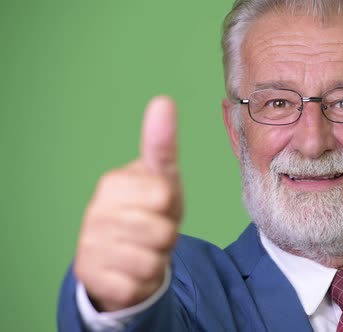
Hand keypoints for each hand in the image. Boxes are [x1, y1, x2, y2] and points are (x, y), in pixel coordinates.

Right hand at [74, 96, 182, 311]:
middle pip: (163, 231)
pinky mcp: (90, 275)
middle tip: (152, 231)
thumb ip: (162, 144)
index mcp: (114, 182)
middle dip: (166, 235)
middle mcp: (96, 211)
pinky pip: (137, 283)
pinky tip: (129, 270)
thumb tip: (163, 101)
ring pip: (152, 260)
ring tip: (143, 249)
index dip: (170, 206)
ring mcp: (90, 244)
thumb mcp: (163, 179)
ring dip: (156, 259)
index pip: (164, 195)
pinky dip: (142, 280)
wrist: (124, 255)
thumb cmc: (149, 211)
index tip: (158, 203)